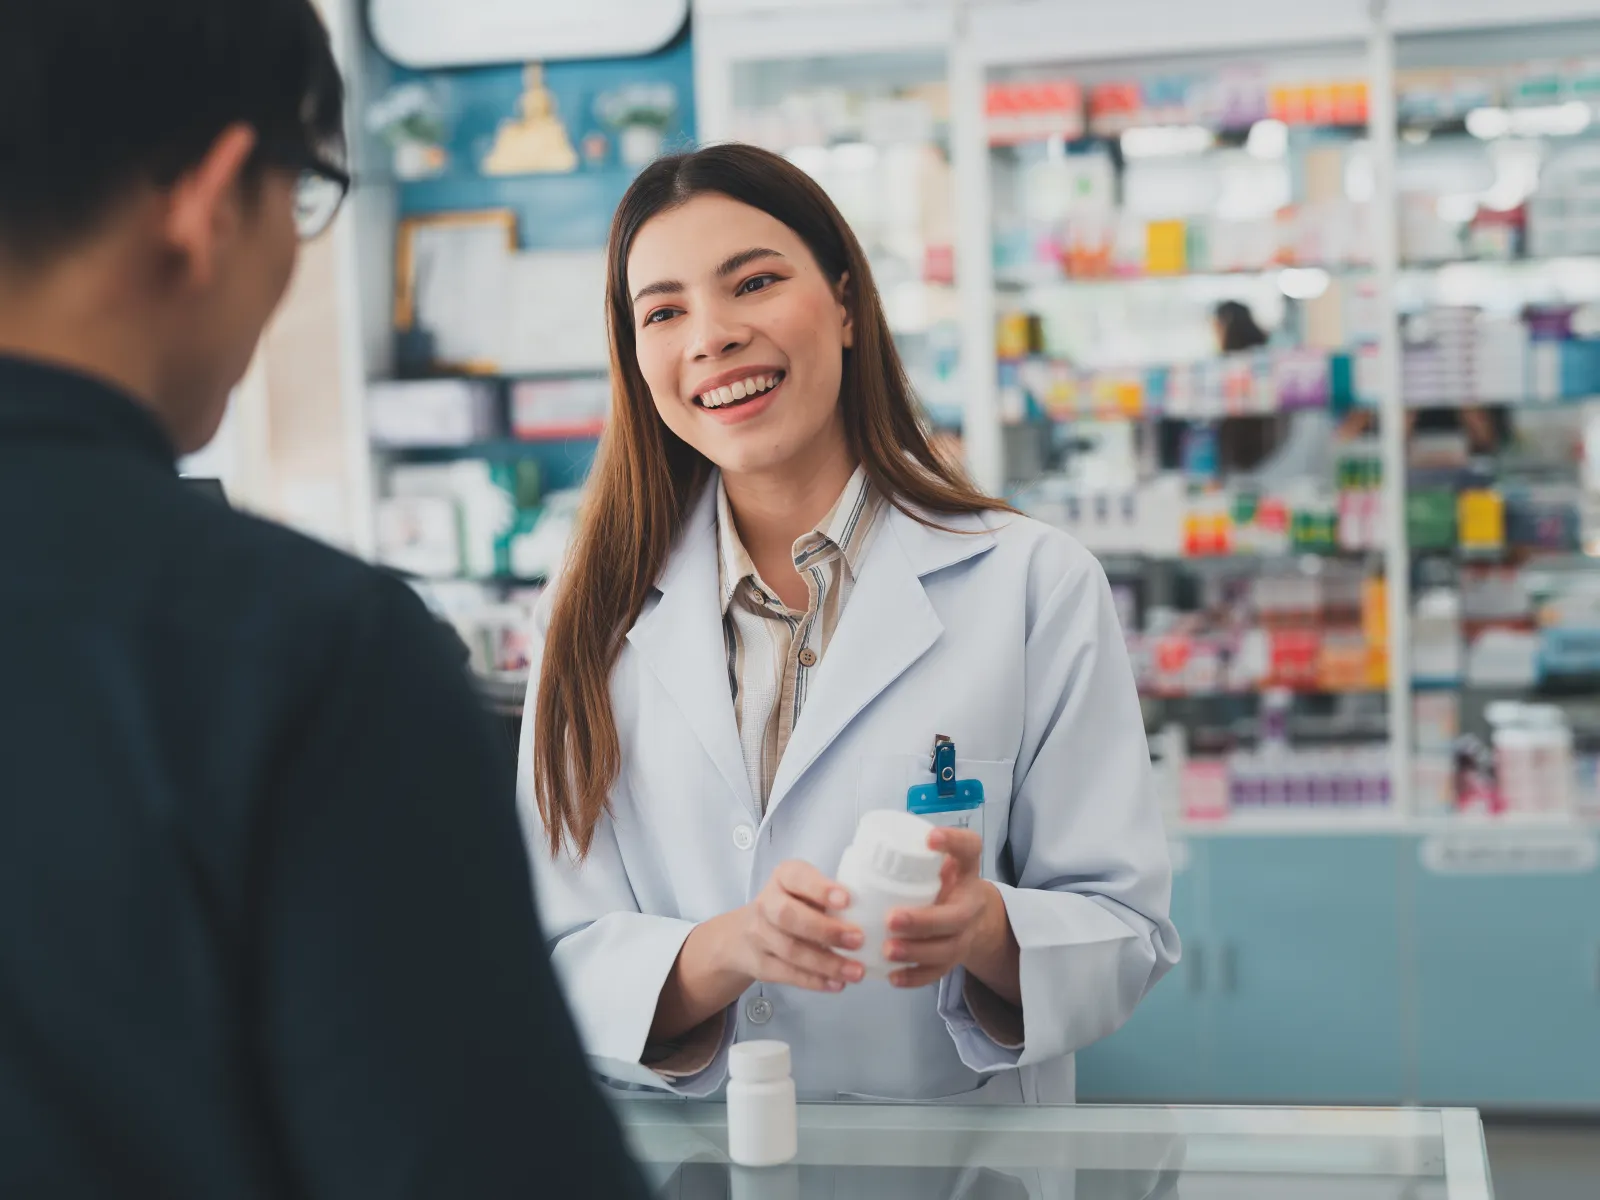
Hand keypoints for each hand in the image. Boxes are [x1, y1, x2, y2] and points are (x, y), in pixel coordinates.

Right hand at [726, 860, 866, 992]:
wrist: (745, 934)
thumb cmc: (792, 906)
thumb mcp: (806, 892)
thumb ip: (829, 898)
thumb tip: (871, 914)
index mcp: (783, 878)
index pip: (797, 877)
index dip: (820, 889)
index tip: (848, 900)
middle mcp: (766, 904)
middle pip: (789, 917)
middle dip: (826, 930)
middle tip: (859, 940)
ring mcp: (759, 936)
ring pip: (791, 951)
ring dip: (827, 963)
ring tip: (856, 972)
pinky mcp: (759, 964)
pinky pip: (787, 974)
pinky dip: (815, 981)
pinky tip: (838, 984)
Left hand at [883, 828, 1007, 989]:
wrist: (973, 916)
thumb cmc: (943, 882)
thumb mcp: (937, 861)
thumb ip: (911, 854)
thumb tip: (862, 847)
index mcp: (966, 870)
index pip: (970, 849)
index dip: (952, 842)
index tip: (930, 838)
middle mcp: (970, 902)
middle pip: (955, 916)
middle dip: (923, 920)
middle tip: (891, 919)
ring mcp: (965, 934)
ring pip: (946, 949)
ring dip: (916, 952)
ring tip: (888, 950)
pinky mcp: (954, 959)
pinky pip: (937, 973)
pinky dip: (914, 977)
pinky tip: (892, 977)